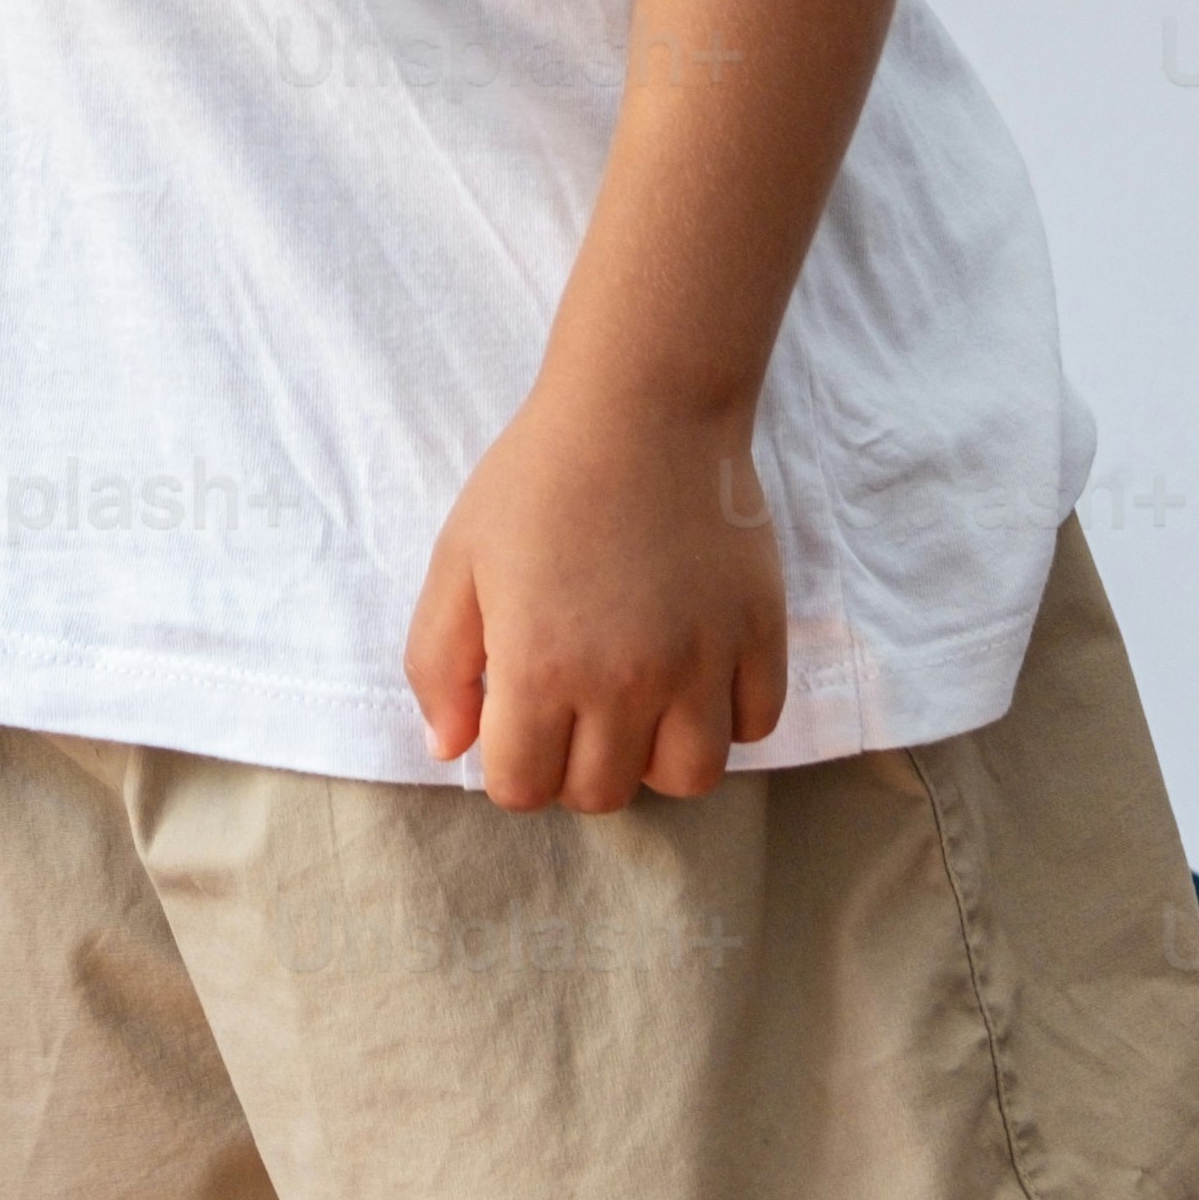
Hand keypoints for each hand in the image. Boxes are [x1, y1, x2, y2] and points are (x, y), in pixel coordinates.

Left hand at [402, 378, 789, 810]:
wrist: (642, 404)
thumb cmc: (538, 478)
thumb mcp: (458, 559)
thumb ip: (438, 663)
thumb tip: (449, 748)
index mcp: (541, 667)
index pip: (523, 789)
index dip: (510, 763)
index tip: (515, 718)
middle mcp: (626, 683)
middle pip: (602, 794)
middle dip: (575, 764)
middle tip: (571, 704)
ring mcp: (702, 664)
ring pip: (689, 778)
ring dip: (655, 755)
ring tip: (638, 701)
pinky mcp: (759, 636)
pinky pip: (755, 725)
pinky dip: (727, 715)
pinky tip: (696, 669)